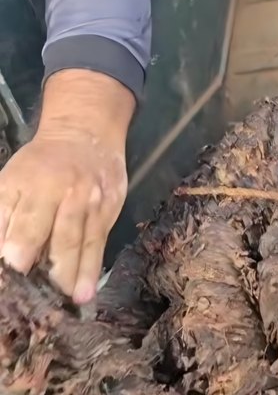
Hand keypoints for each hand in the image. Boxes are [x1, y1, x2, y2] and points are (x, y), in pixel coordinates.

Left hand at [0, 69, 133, 303]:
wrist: (85, 134)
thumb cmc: (39, 164)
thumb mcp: (11, 181)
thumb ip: (3, 215)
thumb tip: (1, 253)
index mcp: (30, 184)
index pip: (24, 219)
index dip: (19, 243)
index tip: (14, 267)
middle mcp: (62, 192)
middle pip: (55, 232)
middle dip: (49, 264)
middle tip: (42, 297)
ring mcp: (90, 201)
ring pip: (81, 241)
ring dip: (76, 273)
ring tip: (73, 300)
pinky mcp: (110, 209)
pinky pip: (99, 242)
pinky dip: (93, 267)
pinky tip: (87, 290)